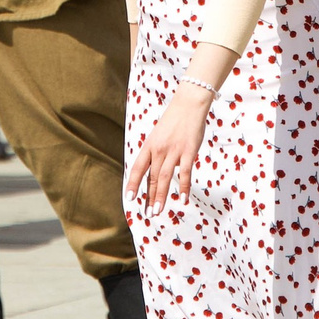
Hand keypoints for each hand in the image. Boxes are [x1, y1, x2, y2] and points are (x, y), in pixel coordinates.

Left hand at [125, 83, 213, 209]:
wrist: (188, 104)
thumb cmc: (173, 122)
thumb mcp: (158, 136)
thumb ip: (155, 154)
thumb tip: (153, 174)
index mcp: (149, 146)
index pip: (137, 168)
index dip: (133, 184)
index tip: (129, 198)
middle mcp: (159, 149)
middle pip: (152, 177)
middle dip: (150, 197)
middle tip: (149, 213)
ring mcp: (174, 151)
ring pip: (165, 178)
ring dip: (161, 196)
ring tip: (158, 211)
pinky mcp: (188, 151)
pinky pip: (185, 172)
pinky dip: (184, 187)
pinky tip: (184, 199)